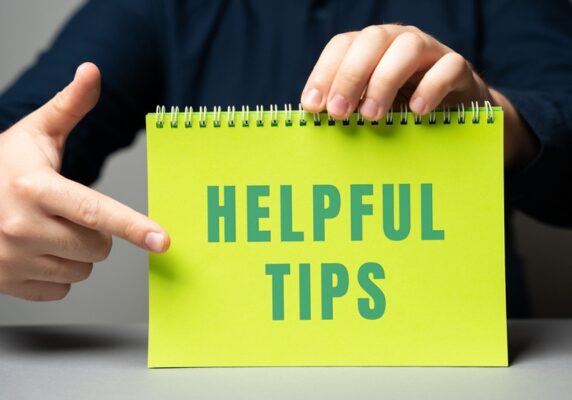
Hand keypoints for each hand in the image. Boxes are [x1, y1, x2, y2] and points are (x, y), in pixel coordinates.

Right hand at [0, 63, 169, 300]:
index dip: (133, 226)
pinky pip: (60, 290)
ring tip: (49, 230)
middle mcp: (19, 226)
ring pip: (81, 271)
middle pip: (97, 247)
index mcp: (33, 187)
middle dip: (96, 234)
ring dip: (76, 255)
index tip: (163, 240)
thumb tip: (92, 71)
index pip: (94, 210)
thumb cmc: (2, 166)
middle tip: (70, 214)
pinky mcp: (6, 283)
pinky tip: (36, 251)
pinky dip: (57, 273)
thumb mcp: (35, 133)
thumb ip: (69, 105)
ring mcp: (10, 259)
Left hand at [301, 24, 537, 169]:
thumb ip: (345, 109)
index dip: (324, 73)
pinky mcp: (458, 68)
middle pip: (371, 40)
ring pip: (408, 48)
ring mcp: (430, 51)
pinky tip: (416, 111)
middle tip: (338, 113)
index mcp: (369, 47)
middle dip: (350, 76)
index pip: (342, 45)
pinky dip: (431, 87)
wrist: (453, 115)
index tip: (312, 106)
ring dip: (384, 81)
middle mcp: (398, 41)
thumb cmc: (400, 110)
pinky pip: (448, 67)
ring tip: (372, 115)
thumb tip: (313, 123)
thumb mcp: (368, 107)